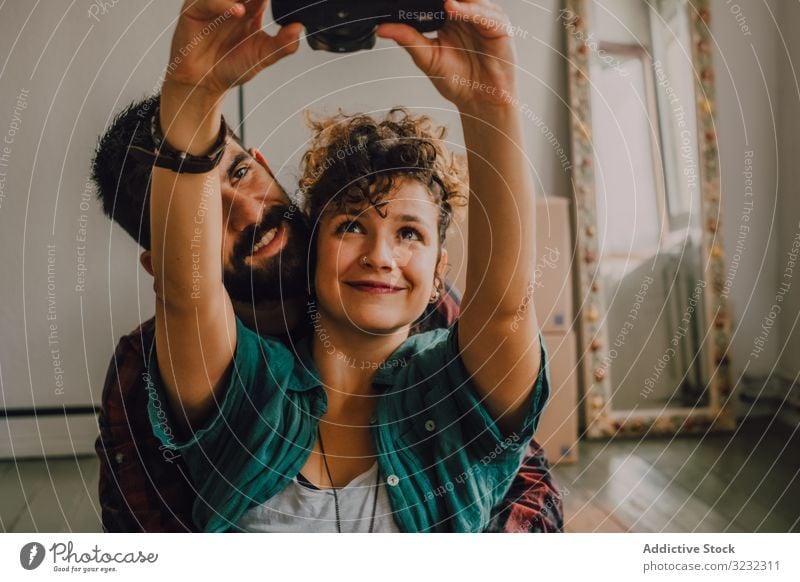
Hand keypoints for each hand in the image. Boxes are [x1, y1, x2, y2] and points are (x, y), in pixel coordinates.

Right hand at [166, 0, 302, 95]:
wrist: (205, 83)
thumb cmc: (232, 67)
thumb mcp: (263, 56)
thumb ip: (283, 44)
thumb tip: (300, 28)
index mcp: (253, 10)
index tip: (290, 0)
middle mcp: (234, 3)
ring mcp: (215, 4)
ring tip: (254, 5)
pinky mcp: (196, 9)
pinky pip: (209, 1)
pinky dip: (224, 4)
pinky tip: (239, 11)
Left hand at [377, 0, 517, 111]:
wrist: (479, 103)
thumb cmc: (458, 81)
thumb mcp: (426, 58)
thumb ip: (407, 39)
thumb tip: (381, 29)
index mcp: (451, 17)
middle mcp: (468, 14)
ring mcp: (484, 18)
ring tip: (439, 0)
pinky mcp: (499, 28)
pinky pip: (485, 15)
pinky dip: (469, 10)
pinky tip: (453, 8)